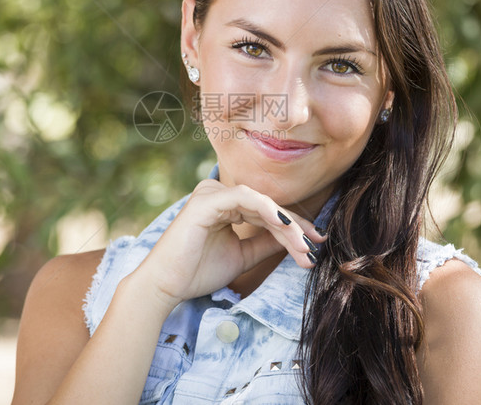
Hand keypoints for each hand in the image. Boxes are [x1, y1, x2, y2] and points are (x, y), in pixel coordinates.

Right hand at [132, 179, 326, 308]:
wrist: (165, 287)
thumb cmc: (197, 271)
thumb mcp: (242, 255)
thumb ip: (265, 242)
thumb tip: (295, 237)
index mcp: (223, 204)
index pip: (266, 210)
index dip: (293, 226)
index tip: (315, 244)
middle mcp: (217, 193)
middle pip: (267, 205)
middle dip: (294, 227)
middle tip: (315, 246)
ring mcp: (211, 193)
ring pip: (262, 202)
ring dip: (286, 225)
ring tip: (304, 246)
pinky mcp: (207, 200)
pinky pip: (246, 199)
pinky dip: (269, 211)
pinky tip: (286, 228)